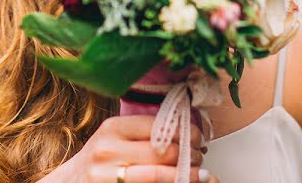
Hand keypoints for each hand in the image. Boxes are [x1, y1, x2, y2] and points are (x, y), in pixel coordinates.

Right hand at [45, 114, 218, 182]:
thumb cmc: (100, 159)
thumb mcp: (116, 138)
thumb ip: (144, 133)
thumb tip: (188, 132)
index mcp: (113, 128)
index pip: (159, 126)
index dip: (185, 132)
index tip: (198, 137)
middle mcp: (108, 150)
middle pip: (161, 151)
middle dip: (188, 154)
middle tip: (200, 156)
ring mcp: (108, 175)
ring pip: (157, 175)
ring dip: (185, 174)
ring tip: (200, 174)